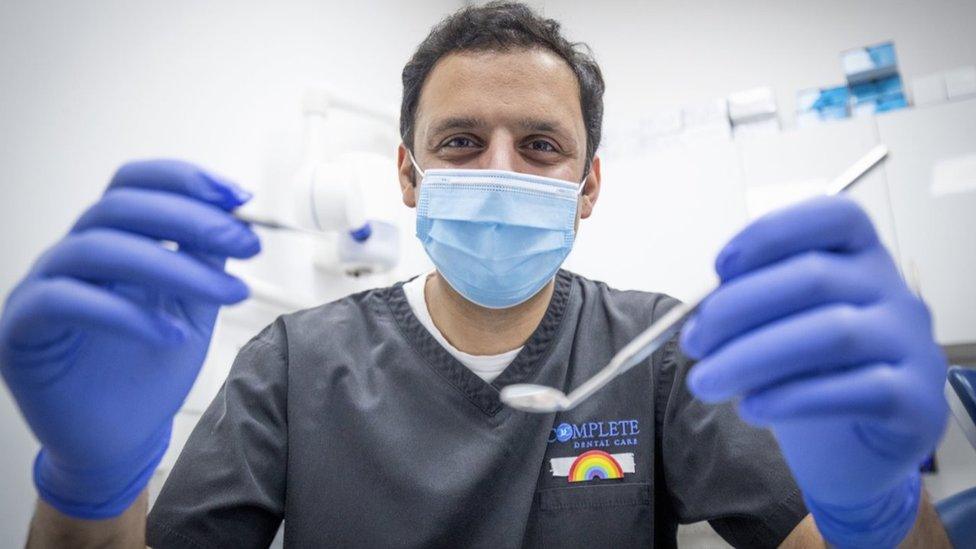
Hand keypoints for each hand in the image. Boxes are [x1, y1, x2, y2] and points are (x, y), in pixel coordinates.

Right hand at [0, 160, 259, 518]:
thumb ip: (206, 261)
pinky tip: (173, 335)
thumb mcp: (193, 307)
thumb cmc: (152, 369)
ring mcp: (42, 288)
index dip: (184, 179)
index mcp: (112, 240)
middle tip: (247, 247)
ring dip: (173, 267)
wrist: (120, 438)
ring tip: (227, 295)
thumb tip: (234, 217)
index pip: (134, 184)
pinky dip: (126, 314)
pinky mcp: (22, 331)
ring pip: (98, 248)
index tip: (240, 198)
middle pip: (120, 206)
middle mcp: (73, 254)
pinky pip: (66, 302)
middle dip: (192, 219)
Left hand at [680, 196, 947, 546]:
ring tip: (705, 382)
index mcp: (861, 256)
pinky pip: (855, 390)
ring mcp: (912, 345)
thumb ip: (752, 306)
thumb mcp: (779, 324)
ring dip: (753, 357)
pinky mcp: (917, 400)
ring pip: (833, 334)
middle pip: (817, 278)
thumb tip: (701, 317)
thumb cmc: (808, 367)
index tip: (718, 268)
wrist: (853, 442)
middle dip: (739, 308)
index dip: (772, 234)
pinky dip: (793, 398)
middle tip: (693, 343)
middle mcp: (894, 292)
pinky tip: (752, 408)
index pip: (833, 217)